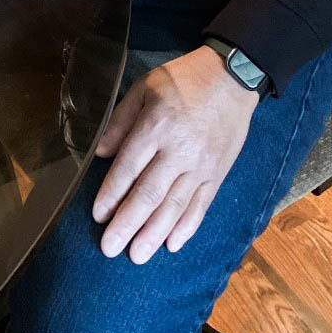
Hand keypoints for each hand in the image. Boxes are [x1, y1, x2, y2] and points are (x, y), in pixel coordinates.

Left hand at [92, 47, 257, 263]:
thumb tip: (100, 152)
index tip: (98, 216)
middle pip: (149, 194)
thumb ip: (121, 120)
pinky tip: (172, 244)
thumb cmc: (184, 79)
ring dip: (154, 234)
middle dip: (127, 224)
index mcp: (157, 126)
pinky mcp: (217, 173)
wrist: (233, 77)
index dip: (111, 194)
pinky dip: (187, 227)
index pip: (128, 168)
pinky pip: (201, 205)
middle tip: (110, 249)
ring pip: (174, 206)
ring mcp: (201, 165)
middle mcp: (179, 150)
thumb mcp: (146, 87)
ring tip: (137, 255)